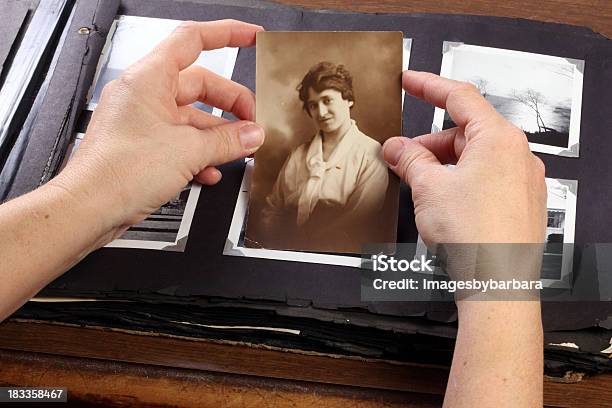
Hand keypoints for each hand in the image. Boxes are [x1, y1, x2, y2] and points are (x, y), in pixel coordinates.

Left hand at [51, 20, 264, 241]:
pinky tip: (212, 170)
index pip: (193, 40)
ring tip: (238, 150)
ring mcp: (142, 120)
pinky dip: (200, 153)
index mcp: (149, 78)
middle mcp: (144, 94)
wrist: (89, 207)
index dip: (228, 33)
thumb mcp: (188, 151)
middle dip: (231, 104)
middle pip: (200, 85)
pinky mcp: (143, 145)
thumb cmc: (118, 172)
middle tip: (253, 123)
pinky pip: (180, 140)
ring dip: (218, 135)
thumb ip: (228, 140)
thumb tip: (252, 134)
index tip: (252, 37)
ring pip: (192, 117)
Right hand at [384, 71, 543, 406]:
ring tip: (417, 185)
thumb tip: (396, 147)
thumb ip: (410, 159)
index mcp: (499, 139)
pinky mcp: (519, 203)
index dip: (428, 85)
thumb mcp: (429, 187)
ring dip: (441, 165)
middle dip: (428, 143)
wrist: (497, 284)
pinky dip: (458, 181)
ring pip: (473, 158)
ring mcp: (521, 180)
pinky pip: (484, 179)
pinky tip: (439, 200)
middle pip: (464, 132)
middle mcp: (517, 155)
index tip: (409, 80)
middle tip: (399, 156)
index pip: (459, 97)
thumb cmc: (475, 236)